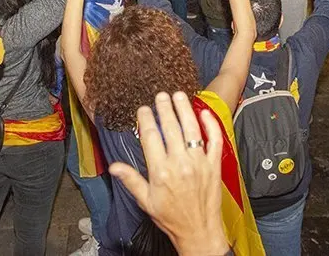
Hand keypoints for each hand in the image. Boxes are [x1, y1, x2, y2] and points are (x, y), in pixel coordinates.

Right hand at [108, 92, 228, 255]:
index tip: (143, 109)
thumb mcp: (146, 201)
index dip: (146, 119)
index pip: (150, 136)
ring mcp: (200, 163)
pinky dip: (211, 125)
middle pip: (171, 127)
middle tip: (161, 95)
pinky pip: (214, 140)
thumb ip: (131, 180)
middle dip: (165, 108)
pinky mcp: (215, 166)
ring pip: (192, 129)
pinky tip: (204, 112)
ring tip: (179, 95)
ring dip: (185, 109)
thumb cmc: (172, 218)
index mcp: (161, 171)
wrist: (198, 232)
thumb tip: (114, 167)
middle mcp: (180, 164)